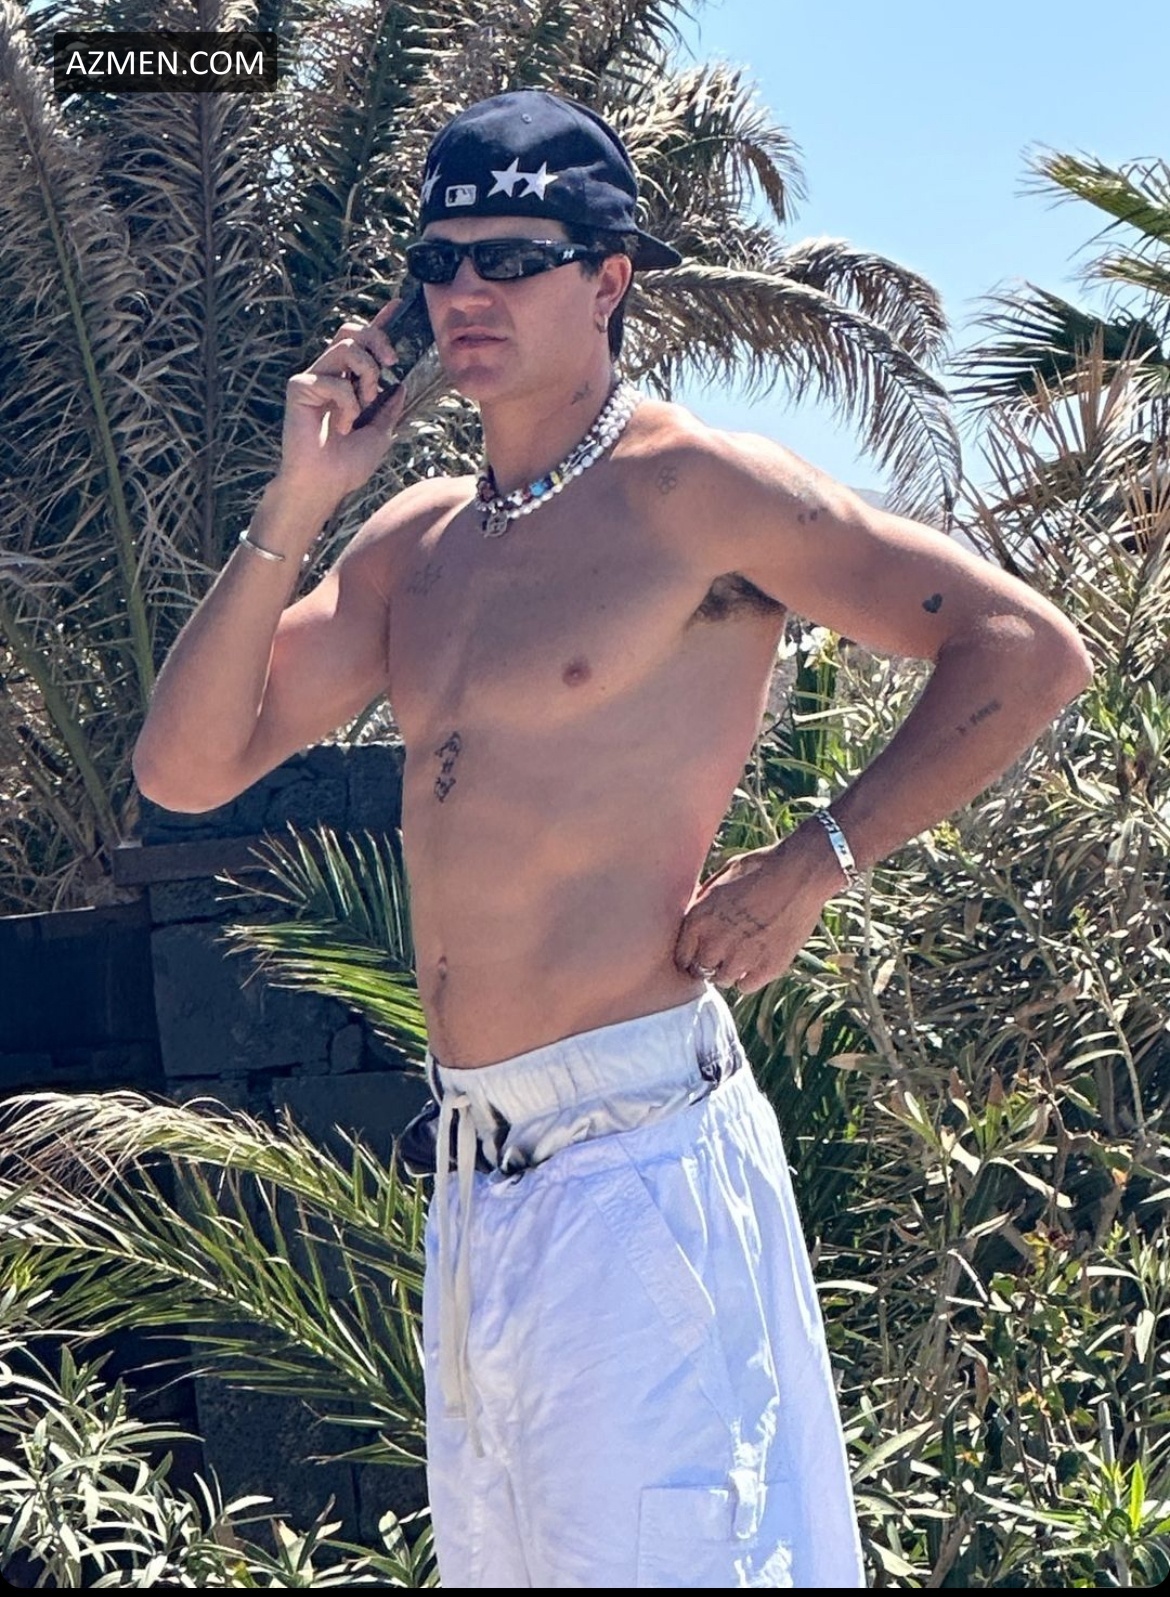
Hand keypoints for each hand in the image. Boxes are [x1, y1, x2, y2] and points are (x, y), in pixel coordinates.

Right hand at [278, 301, 407, 501]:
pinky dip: (347, 404)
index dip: (380, 323)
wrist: (324, 485)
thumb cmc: (346, 465)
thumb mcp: (379, 433)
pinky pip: (333, 380)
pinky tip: (341, 426)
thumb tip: (402, 385)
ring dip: (366, 373)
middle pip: (352, 332)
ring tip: (365, 402)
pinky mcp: (299, 388)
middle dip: (377, 340)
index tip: (398, 306)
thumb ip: (388, 407)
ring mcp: (313, 379)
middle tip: (391, 362)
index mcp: (348, 382)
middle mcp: (329, 375)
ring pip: (345, 347)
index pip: (363, 344)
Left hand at [673, 837, 832, 993]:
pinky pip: (746, 986)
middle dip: (709, 964)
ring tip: (740, 958)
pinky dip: (749, 978)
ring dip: (728, 972)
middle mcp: (716, 941)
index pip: (681, 957)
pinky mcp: (768, 966)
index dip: (689, 957)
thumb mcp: (723, 876)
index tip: (700, 954)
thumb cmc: (761, 867)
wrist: (801, 872)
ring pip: (723, 980)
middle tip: (722, 955)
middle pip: (701, 971)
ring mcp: (742, 957)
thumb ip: (704, 899)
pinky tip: (756, 963)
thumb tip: (694, 911)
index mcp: (699, 918)